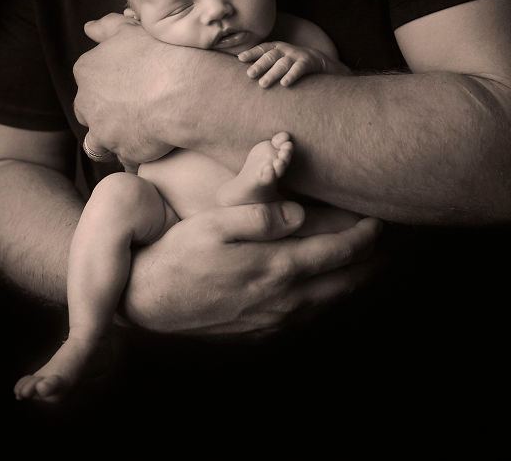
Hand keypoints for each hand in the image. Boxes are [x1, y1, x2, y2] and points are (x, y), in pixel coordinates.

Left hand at [74, 13, 186, 165]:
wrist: (185, 89)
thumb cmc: (160, 53)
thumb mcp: (130, 31)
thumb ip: (107, 28)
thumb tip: (88, 28)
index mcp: (86, 70)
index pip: (87, 82)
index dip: (107, 86)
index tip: (127, 86)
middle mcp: (87, 102)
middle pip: (88, 113)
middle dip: (104, 115)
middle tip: (134, 109)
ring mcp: (103, 131)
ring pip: (101, 142)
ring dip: (115, 140)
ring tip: (141, 132)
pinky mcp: (123, 153)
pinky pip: (126, 159)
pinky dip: (136, 156)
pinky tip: (154, 147)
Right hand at [121, 200, 382, 336]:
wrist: (149, 300)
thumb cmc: (177, 254)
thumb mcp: (213, 224)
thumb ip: (258, 216)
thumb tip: (299, 213)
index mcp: (276, 266)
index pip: (338, 252)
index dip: (365, 235)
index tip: (381, 219)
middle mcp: (283, 298)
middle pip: (344, 280)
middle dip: (372, 261)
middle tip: (392, 244)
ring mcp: (273, 318)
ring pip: (329, 300)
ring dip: (355, 282)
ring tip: (371, 264)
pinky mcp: (260, 329)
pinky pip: (309, 315)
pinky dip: (328, 299)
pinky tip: (327, 289)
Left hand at [238, 41, 329, 86]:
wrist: (321, 61)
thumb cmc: (292, 64)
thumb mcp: (279, 59)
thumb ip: (264, 63)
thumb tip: (241, 71)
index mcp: (276, 48)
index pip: (262, 49)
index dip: (251, 53)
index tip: (240, 58)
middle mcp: (285, 50)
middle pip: (270, 57)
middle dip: (259, 65)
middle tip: (249, 74)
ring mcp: (297, 56)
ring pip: (282, 64)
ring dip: (272, 74)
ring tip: (263, 84)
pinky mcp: (308, 63)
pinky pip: (298, 69)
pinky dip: (291, 75)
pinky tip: (284, 83)